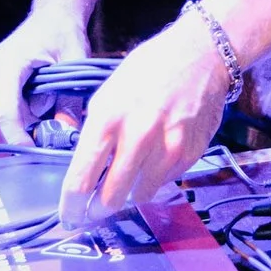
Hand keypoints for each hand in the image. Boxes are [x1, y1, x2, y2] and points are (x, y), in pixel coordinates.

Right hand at [0, 2, 91, 144]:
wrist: (53, 14)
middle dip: (33, 123)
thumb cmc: (64, 32)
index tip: (32, 152)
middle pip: (9, 114)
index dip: (17, 136)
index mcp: (10, 63)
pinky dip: (26, 105)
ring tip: (52, 91)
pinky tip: (40, 89)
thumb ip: (70, 99)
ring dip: (32, 112)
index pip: (6, 110)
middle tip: (62, 120)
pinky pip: (8, 103)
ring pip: (10, 111)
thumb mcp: (75, 62)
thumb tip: (68, 133)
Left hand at [59, 10, 230, 217]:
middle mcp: (138, 137)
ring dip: (130, 194)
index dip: (71, 206)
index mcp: (108, 119)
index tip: (68, 216)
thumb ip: (95, 132)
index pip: (81, 178)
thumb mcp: (108, 93)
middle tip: (96, 208)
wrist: (202, 54)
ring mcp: (168, 148)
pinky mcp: (190, 154)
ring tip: (129, 179)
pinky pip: (165, 182)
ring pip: (140, 196)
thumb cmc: (149, 70)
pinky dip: (156, 178)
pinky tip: (156, 158)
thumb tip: (84, 168)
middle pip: (111, 198)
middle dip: (99, 208)